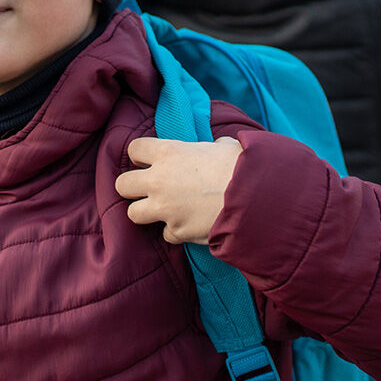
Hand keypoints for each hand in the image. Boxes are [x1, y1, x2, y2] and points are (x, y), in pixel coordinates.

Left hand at [115, 135, 241, 244]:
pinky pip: (166, 234)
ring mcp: (165, 209)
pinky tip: (190, 225)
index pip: (134, 149)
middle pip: (122, 185)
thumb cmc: (243, 167)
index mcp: (168, 153)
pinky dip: (176, 231)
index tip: (150, 161)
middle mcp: (159, 181)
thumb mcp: (226, 146)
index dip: (141, 156)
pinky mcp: (177, 231)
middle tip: (150, 189)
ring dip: (147, 212)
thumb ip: (212, 146)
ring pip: (133, 214)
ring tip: (165, 210)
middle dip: (133, 188)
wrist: (257, 200)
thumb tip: (218, 146)